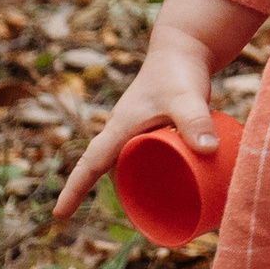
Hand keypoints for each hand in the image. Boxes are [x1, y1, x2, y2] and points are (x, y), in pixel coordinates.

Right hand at [52, 0, 258, 223]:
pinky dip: (149, 173)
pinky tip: (166, 187)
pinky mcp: (153, 128)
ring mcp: (137, 130)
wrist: (184, 48)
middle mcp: (122, 132)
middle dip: (113, 196)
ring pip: (126, 166)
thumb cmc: (178, 72)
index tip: (59, 216)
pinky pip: (143, 158)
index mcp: (119, 129)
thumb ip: (195, 121)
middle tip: (138, 220)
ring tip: (154, 211)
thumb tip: (210, 150)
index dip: (74, 191)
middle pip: (107, 171)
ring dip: (133, 187)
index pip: (89, 166)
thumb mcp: (186, 99)